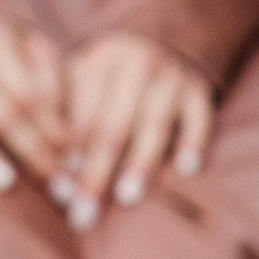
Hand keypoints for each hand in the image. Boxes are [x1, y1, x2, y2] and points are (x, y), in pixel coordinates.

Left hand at [60, 32, 215, 229]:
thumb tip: (57, 177)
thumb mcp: (89, 81)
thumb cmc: (120, 81)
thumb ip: (70, 119)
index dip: (68, 154)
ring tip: (127, 198)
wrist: (175, 44)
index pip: (81, 115)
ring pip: (153, 127)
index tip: (59, 191)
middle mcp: (137, 62)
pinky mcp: (201, 92)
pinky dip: (194, 145)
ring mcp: (173, 77)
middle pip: (112, 127)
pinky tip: (187, 170)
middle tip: (85, 213)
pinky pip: (200, 122)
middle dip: (97, 173)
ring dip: (140, 164)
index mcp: (101, 60)